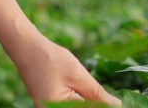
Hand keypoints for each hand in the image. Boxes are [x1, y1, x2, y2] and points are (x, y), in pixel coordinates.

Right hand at [0, 0, 119, 106]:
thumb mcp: (78, 75)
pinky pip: (70, 103)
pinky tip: (89, 91)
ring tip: (107, 97)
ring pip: (77, 105)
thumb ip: (97, 93)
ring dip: (91, 101)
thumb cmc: (50, 59)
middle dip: (97, 103)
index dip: (104, 105)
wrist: (26, 47)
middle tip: (117, 99)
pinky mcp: (50, 102)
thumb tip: (117, 105)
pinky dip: (81, 98)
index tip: (121, 103)